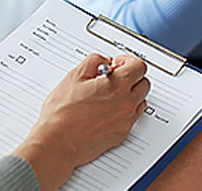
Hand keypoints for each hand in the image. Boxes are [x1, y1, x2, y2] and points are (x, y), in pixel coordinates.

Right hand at [13, 53, 149, 189]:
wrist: (58, 141)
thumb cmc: (62, 113)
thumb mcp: (74, 76)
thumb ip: (94, 61)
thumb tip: (104, 61)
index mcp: (118, 86)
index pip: (139, 66)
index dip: (127, 61)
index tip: (117, 63)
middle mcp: (127, 104)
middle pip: (143, 83)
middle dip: (130, 76)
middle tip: (113, 77)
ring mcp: (125, 121)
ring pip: (140, 101)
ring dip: (130, 93)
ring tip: (109, 93)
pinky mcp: (121, 134)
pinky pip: (132, 117)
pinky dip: (124, 110)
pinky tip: (107, 109)